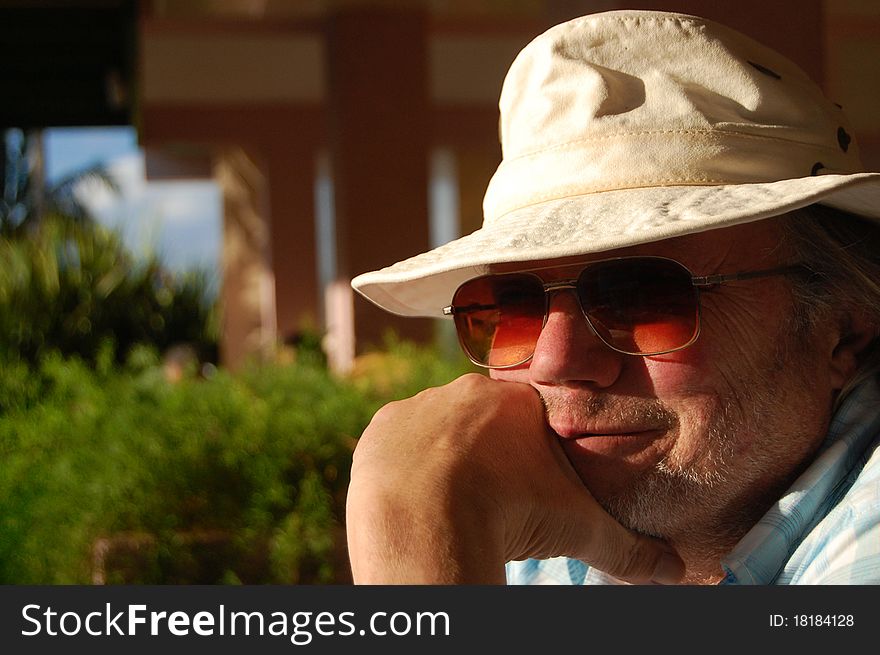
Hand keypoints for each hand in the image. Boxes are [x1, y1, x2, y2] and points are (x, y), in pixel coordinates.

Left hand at [346, 373, 683, 583]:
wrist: (430, 517)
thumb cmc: (511, 514)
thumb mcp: (578, 528)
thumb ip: (629, 547)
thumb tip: (681, 571)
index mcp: (516, 402)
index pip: (531, 418)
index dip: (531, 455)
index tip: (527, 486)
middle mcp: (465, 391)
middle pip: (482, 420)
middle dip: (488, 456)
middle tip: (492, 498)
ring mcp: (418, 407)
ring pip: (436, 430)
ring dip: (444, 460)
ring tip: (451, 502)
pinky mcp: (379, 429)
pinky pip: (395, 442)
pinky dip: (405, 467)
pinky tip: (415, 495)